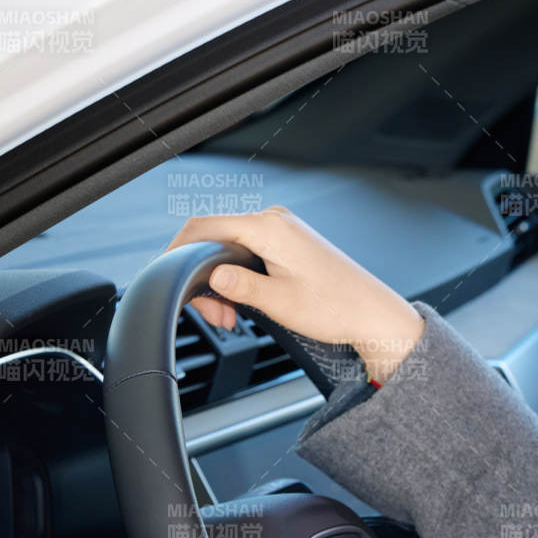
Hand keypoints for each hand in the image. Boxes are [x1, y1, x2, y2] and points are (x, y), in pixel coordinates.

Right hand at [163, 206, 425, 382]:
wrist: (372, 314)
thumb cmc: (336, 307)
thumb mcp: (279, 302)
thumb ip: (239, 286)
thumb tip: (209, 275)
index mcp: (270, 228)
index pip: (204, 226)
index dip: (176, 250)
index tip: (165, 276)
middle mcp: (275, 221)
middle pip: (214, 239)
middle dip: (204, 278)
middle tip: (215, 315)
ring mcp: (283, 231)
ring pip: (229, 250)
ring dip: (221, 283)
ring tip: (231, 316)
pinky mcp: (288, 244)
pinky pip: (248, 254)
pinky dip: (238, 278)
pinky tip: (243, 303)